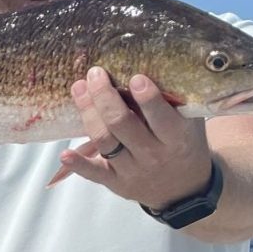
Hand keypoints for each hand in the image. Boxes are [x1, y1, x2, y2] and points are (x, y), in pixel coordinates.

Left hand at [55, 66, 212, 207]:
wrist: (184, 188)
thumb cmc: (183, 143)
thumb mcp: (188, 123)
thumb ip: (172, 102)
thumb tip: (149, 64)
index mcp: (175, 138)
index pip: (161, 118)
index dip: (148, 98)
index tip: (135, 77)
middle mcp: (153, 154)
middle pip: (122, 124)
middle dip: (105, 97)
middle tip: (95, 73)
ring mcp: (132, 170)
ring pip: (105, 141)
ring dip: (88, 113)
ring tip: (79, 88)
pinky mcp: (115, 182)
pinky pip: (94, 173)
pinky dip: (78, 165)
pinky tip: (64, 153)